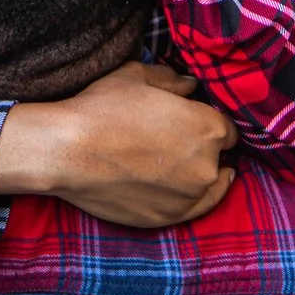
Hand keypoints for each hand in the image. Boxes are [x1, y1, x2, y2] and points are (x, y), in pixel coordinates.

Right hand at [0, 61, 237, 228]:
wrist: (68, 151)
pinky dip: (191, 199)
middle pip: (219, 158)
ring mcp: (189, 196)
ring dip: (201, 176)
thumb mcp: (138, 77)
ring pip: (209, 186)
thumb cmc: (101, 108)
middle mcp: (207, 165)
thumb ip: (172, 80)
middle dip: (205, 150)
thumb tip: (190, 86)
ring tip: (184, 168)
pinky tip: (187, 191)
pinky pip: (193, 210)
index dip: (211, 124)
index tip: (197, 125)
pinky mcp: (169, 218)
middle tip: (182, 143)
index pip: (227, 129)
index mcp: (208, 127)